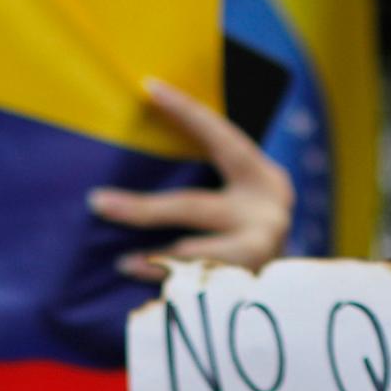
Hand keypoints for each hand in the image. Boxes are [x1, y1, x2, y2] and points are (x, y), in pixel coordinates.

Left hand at [91, 78, 295, 279]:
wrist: (292, 303)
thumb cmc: (244, 236)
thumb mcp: (239, 202)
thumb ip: (210, 179)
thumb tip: (140, 150)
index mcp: (265, 181)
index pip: (223, 138)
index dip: (188, 112)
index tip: (150, 87)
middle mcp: (268, 217)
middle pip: (194, 207)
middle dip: (144, 209)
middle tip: (98, 203)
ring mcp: (261, 257)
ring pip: (197, 256)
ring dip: (156, 258)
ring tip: (121, 262)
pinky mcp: (249, 291)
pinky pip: (199, 288)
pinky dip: (169, 285)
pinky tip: (146, 286)